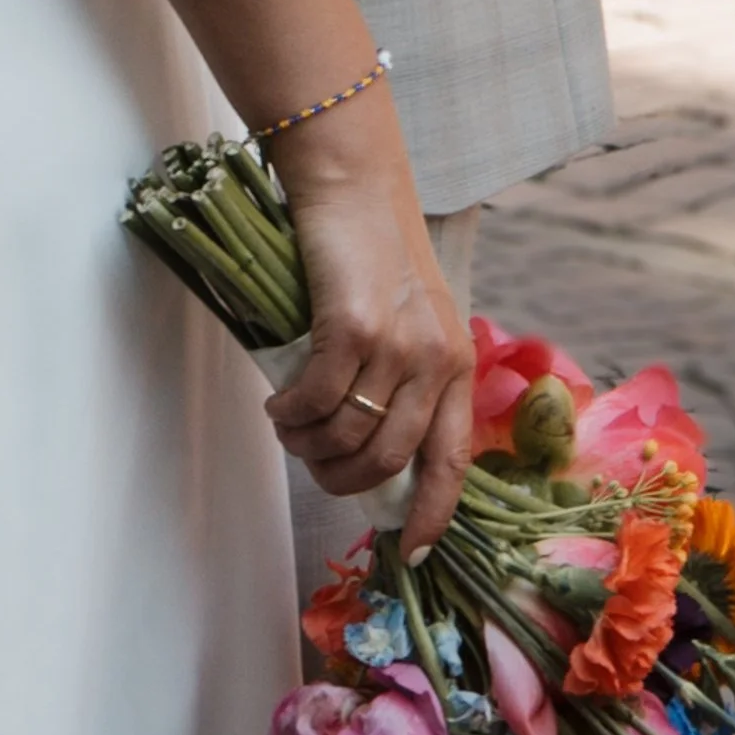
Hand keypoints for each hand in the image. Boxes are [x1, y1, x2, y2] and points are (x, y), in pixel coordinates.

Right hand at [265, 103, 474, 560]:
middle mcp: (436, 361)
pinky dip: (291, 415)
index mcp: (457, 366)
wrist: (353, 184)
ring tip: (290, 430)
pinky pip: (316, 400)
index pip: (453, 462)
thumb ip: (403, 380)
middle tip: (314, 468)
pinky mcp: (352, 327)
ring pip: (349, 436)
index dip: (431, 513)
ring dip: (309, 447)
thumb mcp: (410, 320)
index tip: (408, 550)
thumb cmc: (373, 253)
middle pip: (389, 461)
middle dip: (343, 483)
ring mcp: (397, 346)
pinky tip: (278, 406)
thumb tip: (370, 451)